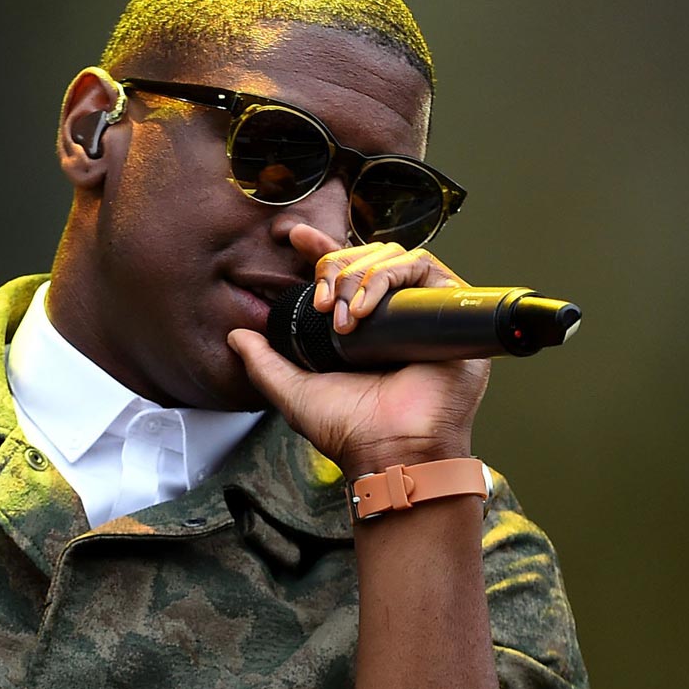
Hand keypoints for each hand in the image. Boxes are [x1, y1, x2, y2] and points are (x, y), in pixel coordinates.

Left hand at [227, 223, 490, 472]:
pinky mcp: (451, 309)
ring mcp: (425, 311)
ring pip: (393, 257)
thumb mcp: (294, 393)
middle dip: (335, 268)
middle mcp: (395, 316)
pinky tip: (363, 311)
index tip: (294, 238)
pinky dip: (385, 279)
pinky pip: (422, 267)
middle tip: (320, 304)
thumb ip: (264, 364)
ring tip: (342, 318)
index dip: (322, 249)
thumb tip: (237, 336)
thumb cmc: (352, 431)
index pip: (346, 273)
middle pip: (368, 257)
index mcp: (364, 329)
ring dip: (357, 276)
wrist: (393, 450)